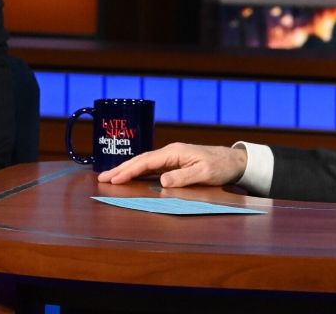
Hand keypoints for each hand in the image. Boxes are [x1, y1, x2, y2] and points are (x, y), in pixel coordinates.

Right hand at [96, 143, 246, 187]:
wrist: (233, 160)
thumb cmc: (220, 166)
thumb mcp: (204, 173)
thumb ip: (183, 177)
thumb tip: (161, 182)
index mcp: (174, 152)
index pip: (146, 162)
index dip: (129, 170)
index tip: (114, 178)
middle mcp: (170, 152)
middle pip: (140, 160)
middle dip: (121, 169)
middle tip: (102, 178)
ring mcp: (171, 157)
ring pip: (144, 163)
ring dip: (127, 170)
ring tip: (110, 177)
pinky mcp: (174, 163)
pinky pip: (151, 167)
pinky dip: (138, 171)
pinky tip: (130, 176)